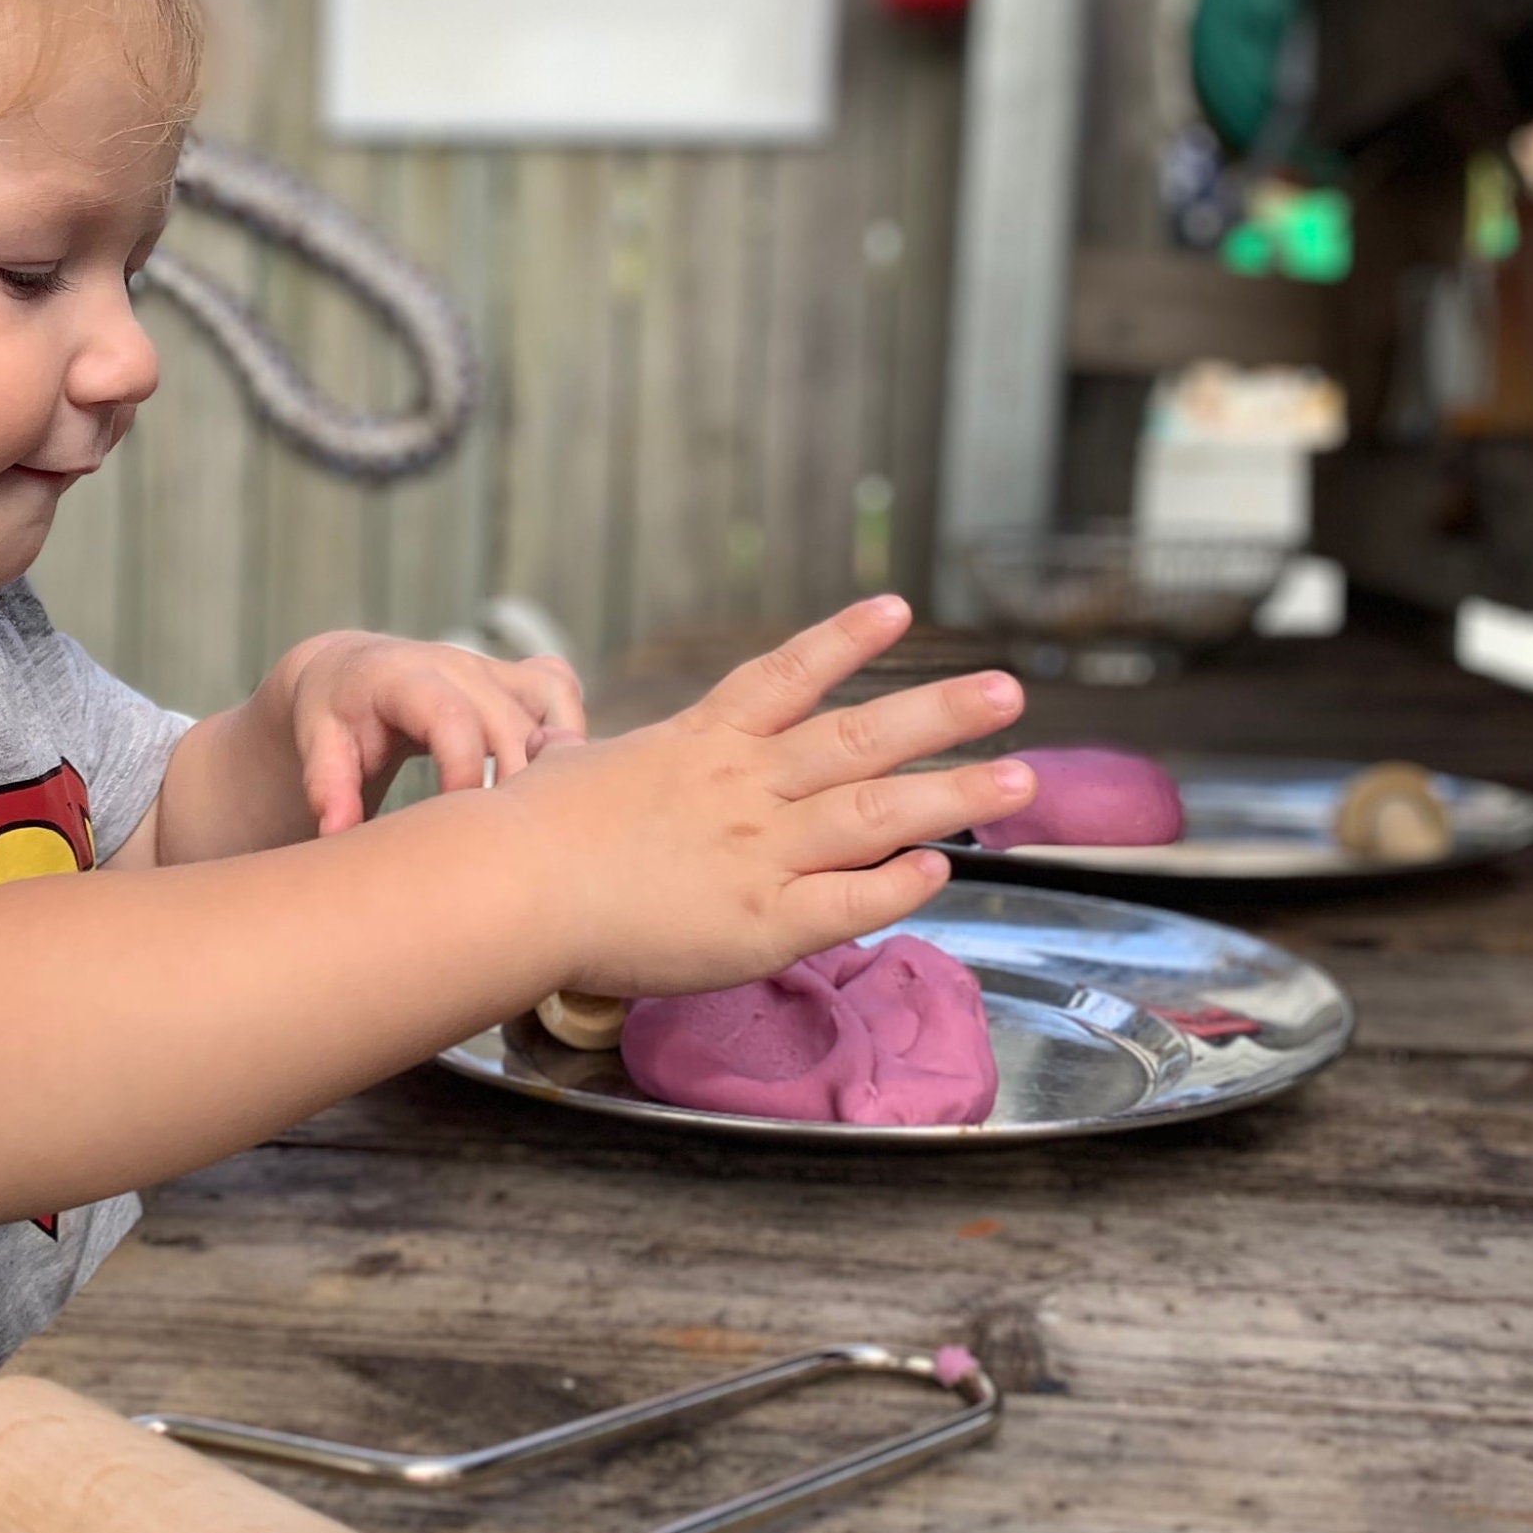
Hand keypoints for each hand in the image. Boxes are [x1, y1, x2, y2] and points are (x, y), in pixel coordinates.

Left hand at [275, 629, 587, 834]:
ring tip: (530, 817)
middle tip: (497, 846)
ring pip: (549, 704)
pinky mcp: (514, 675)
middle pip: (509, 724)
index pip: (453, 720)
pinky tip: (545, 782)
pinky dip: (569, 733)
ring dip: (551, 762)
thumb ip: (326, 787)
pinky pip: (561, 691)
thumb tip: (339, 834)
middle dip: (511, 788)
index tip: (453, 830)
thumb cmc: (332, 717)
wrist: (349, 673)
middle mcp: (454, 664)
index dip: (462, 777)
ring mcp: (489, 667)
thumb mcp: (317, 745)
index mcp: (402, 676)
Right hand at [508, 595, 1035, 995]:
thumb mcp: (561, 767)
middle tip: (1009, 691)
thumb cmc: (525, 830)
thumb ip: (582, 755)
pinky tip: (941, 868)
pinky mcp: (762, 922)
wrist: (513, 886)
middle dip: (940, 712)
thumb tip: (554, 741)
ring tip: (1020, 777)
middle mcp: (744, 786)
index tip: (899, 610)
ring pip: (876, 812)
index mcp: (700, 742)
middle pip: (860, 738)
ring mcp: (760, 852)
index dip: (846, 641)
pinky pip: (849, 899)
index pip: (786, 677)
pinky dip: (898, 882)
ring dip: (954, 792)